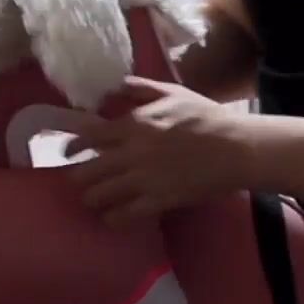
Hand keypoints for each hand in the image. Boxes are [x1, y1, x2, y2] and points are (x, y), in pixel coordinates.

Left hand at [68, 77, 254, 227]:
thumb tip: (117, 85)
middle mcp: (131, 153)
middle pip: (86, 172)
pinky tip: (112, 217)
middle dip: (78, 178)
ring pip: (99, 196)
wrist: (236, 148)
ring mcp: (143, 180)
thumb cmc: (206, 117)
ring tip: (94, 201)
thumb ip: (142, 88)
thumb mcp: (174, 93)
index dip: (72, 146)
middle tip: (79, 181)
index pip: (89, 137)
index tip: (67, 152)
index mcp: (134, 124)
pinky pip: (123, 215)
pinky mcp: (157, 201)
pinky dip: (113, 218)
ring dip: (92, 200)